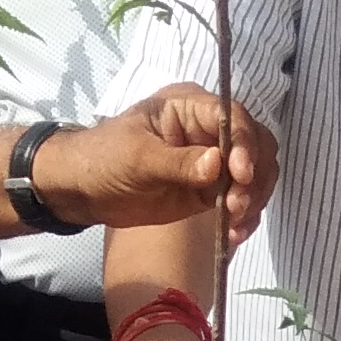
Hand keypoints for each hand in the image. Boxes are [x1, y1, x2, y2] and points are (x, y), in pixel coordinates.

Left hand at [37, 86, 278, 244]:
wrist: (84, 191)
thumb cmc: (104, 159)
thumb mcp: (138, 157)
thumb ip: (179, 162)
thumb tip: (218, 163)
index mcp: (191, 107)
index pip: (234, 117)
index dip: (245, 144)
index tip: (240, 175)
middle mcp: (210, 130)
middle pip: (256, 144)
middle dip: (254, 176)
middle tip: (237, 206)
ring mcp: (214, 161)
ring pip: (256, 174)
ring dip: (254, 198)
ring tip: (235, 223)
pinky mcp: (212, 190)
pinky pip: (242, 199)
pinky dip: (246, 216)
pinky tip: (234, 234)